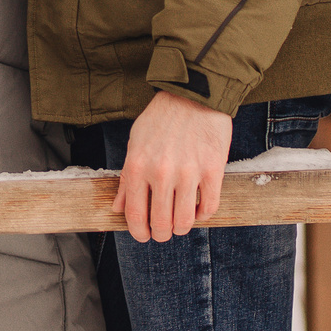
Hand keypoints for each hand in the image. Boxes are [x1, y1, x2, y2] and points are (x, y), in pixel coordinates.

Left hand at [116, 90, 234, 243]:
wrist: (193, 94)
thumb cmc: (161, 118)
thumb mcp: (135, 143)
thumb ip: (126, 179)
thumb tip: (118, 208)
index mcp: (137, 166)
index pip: (135, 214)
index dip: (139, 232)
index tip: (143, 235)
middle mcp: (161, 173)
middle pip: (161, 223)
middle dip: (161, 234)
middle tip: (163, 232)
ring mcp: (188, 172)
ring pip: (185, 221)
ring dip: (182, 228)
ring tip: (181, 223)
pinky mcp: (213, 170)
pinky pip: (209, 207)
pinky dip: (203, 215)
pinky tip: (198, 209)